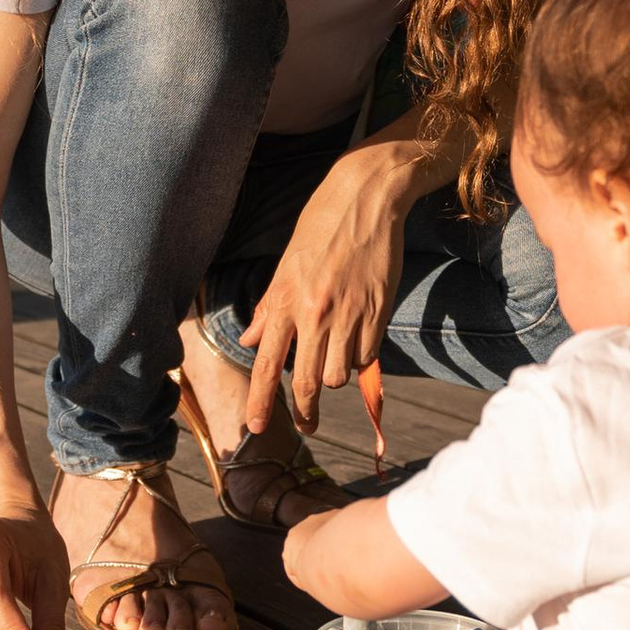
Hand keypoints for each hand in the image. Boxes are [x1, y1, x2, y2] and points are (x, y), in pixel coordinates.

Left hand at [243, 141, 418, 434]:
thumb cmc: (321, 227)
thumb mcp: (286, 264)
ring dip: (334, 377)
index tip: (256, 429)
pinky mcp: (377, 312)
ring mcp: (348, 315)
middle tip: (308, 425)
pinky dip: (359, 358)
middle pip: (305, 382)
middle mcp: (314, 313)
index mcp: (285, 301)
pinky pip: (366, 356)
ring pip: (337, 375)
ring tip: (333, 361)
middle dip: (304, 412)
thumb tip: (252, 342)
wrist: (366, 200)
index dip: (260, 402)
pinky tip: (356, 341)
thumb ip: (270, 307)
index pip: (265, 364)